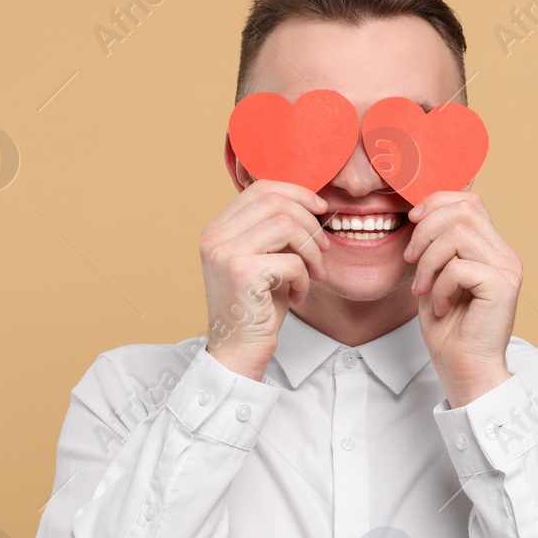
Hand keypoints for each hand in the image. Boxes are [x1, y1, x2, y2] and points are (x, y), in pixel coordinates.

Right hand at [199, 180, 329, 381]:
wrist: (239, 350)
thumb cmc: (257, 307)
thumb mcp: (266, 259)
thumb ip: (276, 231)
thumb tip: (312, 203)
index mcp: (217, 228)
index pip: (260, 188)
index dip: (297, 193)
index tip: (320, 210)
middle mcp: (215, 236)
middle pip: (275, 201)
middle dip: (310, 223)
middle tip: (323, 250)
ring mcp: (224, 252)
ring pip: (286, 225)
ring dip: (311, 251)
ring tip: (315, 274)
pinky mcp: (240, 272)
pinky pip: (291, 260)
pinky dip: (305, 279)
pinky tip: (299, 296)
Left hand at [403, 191, 518, 407]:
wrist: (465, 370)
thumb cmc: (450, 330)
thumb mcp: (435, 277)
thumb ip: (435, 247)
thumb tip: (419, 213)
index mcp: (491, 248)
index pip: (470, 201)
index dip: (436, 202)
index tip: (412, 223)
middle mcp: (504, 254)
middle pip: (463, 209)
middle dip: (426, 229)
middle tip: (411, 259)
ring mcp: (507, 269)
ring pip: (457, 234)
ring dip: (428, 260)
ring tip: (423, 289)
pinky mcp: (502, 286)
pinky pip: (458, 267)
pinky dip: (439, 286)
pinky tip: (439, 307)